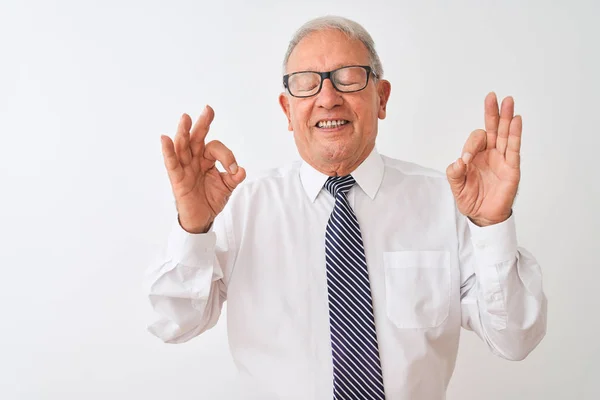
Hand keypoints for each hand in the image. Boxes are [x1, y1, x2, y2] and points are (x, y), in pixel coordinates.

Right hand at [161, 106, 245, 232]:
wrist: (202, 218)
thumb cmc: (211, 199)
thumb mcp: (227, 187)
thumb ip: (234, 178)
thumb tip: (241, 171)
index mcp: (206, 159)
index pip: (214, 148)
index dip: (226, 156)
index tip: (234, 170)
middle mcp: (194, 160)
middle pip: (196, 138)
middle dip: (202, 124)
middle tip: (208, 109)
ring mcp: (185, 168)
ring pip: (183, 147)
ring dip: (184, 132)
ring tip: (185, 118)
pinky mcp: (177, 179)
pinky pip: (171, 163)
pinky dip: (168, 151)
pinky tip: (165, 139)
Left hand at [446, 93, 520, 226]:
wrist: (483, 216)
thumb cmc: (471, 199)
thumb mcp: (456, 187)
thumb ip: (454, 173)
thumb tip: (458, 162)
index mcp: (475, 155)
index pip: (475, 140)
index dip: (470, 146)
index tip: (466, 160)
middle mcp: (490, 154)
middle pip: (492, 129)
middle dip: (492, 113)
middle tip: (492, 96)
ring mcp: (502, 159)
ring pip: (505, 134)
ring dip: (506, 118)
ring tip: (508, 101)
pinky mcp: (512, 168)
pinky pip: (514, 149)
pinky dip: (515, 134)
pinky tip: (516, 120)